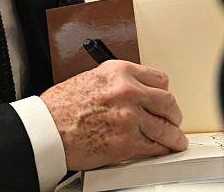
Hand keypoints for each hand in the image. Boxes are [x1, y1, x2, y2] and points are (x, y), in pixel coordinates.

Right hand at [39, 60, 186, 170]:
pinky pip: (155, 147)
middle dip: (174, 114)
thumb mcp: (92, 79)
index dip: (164, 92)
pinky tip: (161, 150)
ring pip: (166, 128)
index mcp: (119, 72)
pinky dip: (160, 151)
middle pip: (168, 102)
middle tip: (174, 120)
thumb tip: (134, 93)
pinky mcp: (127, 142)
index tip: (163, 99)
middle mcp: (128, 91)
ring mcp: (130, 117)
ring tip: (175, 140)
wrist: (47, 128)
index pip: (159, 79)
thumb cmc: (61, 106)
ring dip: (173, 136)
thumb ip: (117, 84)